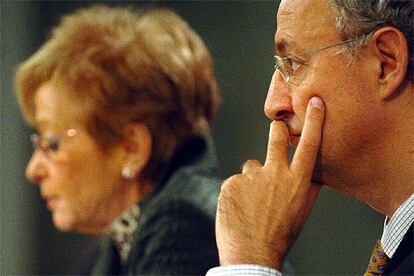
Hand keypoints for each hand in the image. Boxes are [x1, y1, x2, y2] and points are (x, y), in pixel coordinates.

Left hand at [216, 97, 324, 268]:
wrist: (252, 254)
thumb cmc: (280, 234)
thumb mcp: (302, 209)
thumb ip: (305, 185)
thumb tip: (310, 169)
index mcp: (298, 181)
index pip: (310, 144)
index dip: (313, 121)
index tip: (313, 101)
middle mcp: (276, 173)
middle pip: (276, 136)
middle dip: (277, 128)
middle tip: (277, 126)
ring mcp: (252, 176)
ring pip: (251, 167)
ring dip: (251, 180)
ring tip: (251, 205)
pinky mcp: (231, 182)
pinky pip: (235, 182)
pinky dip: (236, 194)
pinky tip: (239, 210)